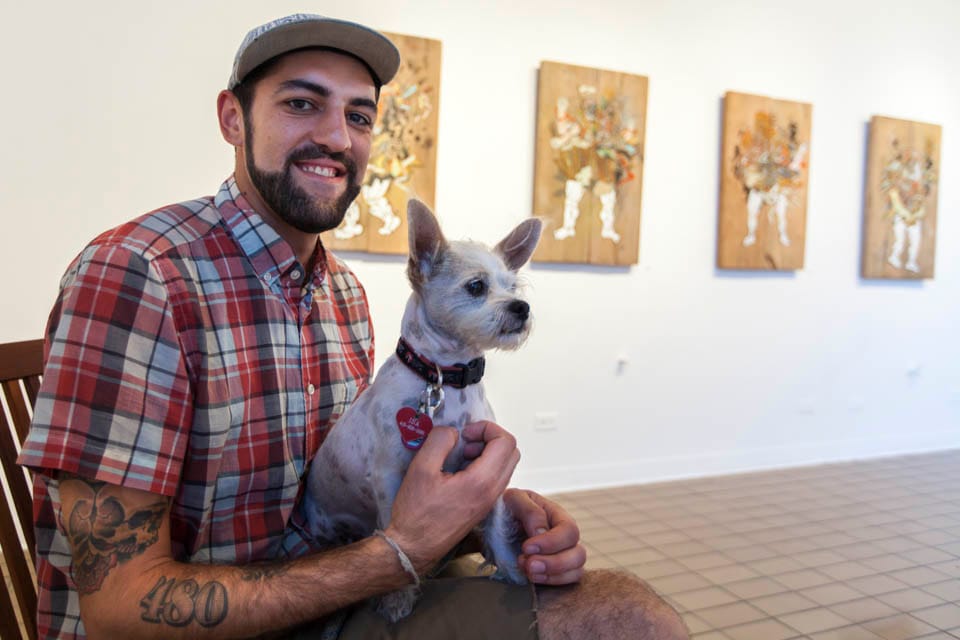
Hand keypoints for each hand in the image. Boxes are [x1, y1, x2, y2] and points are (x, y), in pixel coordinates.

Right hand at [386, 421, 519, 573]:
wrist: (413, 547)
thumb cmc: (416, 515)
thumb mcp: (421, 469)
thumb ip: (439, 441)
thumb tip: (453, 432)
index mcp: (481, 482)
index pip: (506, 442)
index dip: (487, 428)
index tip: (466, 433)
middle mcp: (492, 492)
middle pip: (511, 452)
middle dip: (490, 438)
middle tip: (465, 441)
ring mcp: (489, 501)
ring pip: (505, 465)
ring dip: (486, 452)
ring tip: (460, 455)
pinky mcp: (483, 506)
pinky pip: (495, 478)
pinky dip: (483, 465)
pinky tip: (459, 470)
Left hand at [505, 489, 585, 585]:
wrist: (490, 525)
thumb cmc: (504, 509)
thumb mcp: (513, 499)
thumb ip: (530, 511)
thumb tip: (542, 532)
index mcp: (557, 515)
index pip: (569, 531)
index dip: (552, 542)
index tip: (526, 548)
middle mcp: (564, 537)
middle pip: (578, 554)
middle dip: (554, 563)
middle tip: (529, 565)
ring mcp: (562, 555)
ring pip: (576, 570)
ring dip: (552, 575)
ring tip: (528, 571)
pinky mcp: (554, 571)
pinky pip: (566, 582)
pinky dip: (551, 582)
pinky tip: (532, 578)